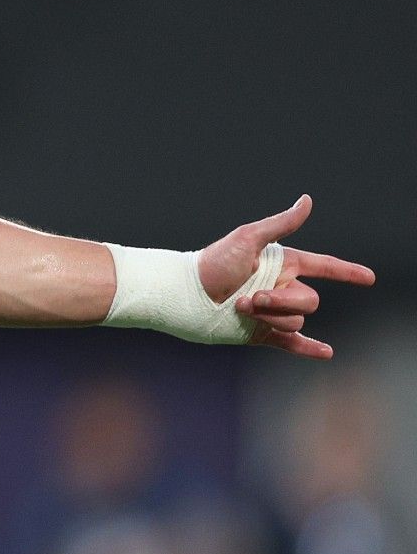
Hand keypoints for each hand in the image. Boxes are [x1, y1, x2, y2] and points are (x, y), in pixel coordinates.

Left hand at [197, 195, 375, 359]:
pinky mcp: (260, 333)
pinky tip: (326, 353)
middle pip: (308, 300)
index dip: (346, 272)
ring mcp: (271, 313)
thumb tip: (307, 201)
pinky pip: (292, 342)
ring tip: (242, 308)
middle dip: (283, 301)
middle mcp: (281, 289)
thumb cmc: (212, 262)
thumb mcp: (248, 239)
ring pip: (296, 320)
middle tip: (251, 298)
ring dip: (272, 316)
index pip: (323, 266)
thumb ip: (281, 225)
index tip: (368, 278)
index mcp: (282, 265)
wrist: (185, 293)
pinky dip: (308, 348)